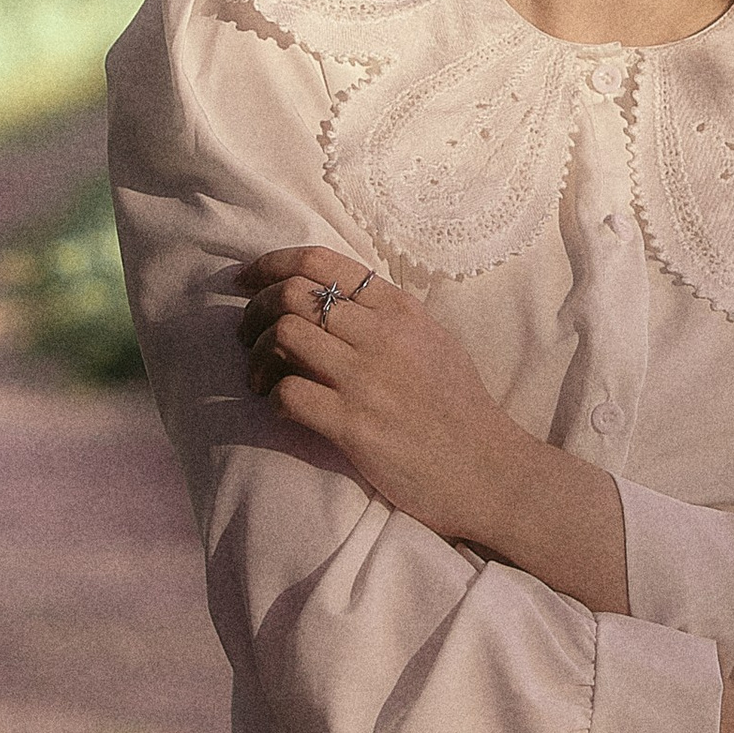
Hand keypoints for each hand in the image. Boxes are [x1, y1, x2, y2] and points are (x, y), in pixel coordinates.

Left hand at [240, 247, 520, 550]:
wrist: (488, 471)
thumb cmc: (459, 410)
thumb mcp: (433, 341)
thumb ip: (388, 317)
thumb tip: (334, 299)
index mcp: (400, 310)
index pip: (320, 262)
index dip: (270, 264)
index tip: (245, 282)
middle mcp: (383, 336)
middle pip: (292, 295)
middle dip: (255, 312)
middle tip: (248, 338)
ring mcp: (368, 380)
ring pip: (284, 336)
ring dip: (259, 357)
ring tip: (261, 379)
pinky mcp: (354, 426)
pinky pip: (290, 394)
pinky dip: (273, 399)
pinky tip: (282, 409)